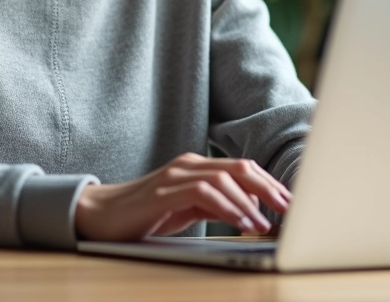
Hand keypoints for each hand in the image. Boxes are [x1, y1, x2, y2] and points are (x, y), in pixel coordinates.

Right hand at [74, 152, 291, 241]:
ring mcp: (175, 175)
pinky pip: (203, 193)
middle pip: (240, 168)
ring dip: (250, 203)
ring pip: (225, 178)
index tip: (289, 203)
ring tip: (264, 224)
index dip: (269, 184)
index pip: (242, 168)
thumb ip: (215, 205)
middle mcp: (189, 164)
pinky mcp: (163, 191)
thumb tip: (251, 214)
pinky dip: (226, 207)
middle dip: (269, 188)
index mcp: (196, 166)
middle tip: (289, 209)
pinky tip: (239, 222)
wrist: (99, 214)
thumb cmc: (145, 213)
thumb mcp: (186, 209)